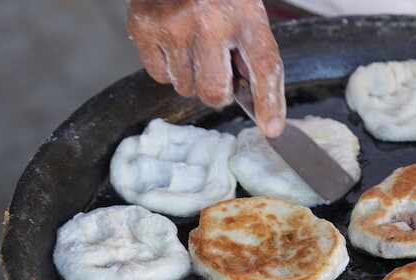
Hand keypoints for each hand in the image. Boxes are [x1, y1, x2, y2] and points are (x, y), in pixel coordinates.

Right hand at [127, 0, 284, 137]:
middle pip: (212, 93)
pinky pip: (159, 75)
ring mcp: (173, 25)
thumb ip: (253, 56)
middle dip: (216, 91)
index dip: (269, 102)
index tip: (271, 128)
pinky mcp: (143, 26)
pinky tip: (174, 40)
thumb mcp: (247, 14)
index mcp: (246, 16)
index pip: (264, 67)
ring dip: (191, 76)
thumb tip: (258, 107)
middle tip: (217, 68)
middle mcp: (209, 22)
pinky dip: (168, 66)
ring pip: (184, 88)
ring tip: (194, 44)